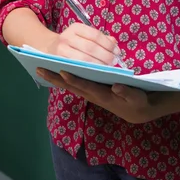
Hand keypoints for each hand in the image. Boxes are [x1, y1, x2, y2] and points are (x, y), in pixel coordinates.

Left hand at [36, 69, 157, 123]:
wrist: (140, 110)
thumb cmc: (139, 102)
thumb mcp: (138, 98)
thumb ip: (127, 92)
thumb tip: (116, 85)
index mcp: (103, 95)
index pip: (85, 86)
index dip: (74, 78)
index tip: (62, 70)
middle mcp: (93, 94)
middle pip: (71, 86)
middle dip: (55, 78)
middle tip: (39, 69)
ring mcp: (91, 93)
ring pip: (71, 85)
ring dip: (56, 78)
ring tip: (42, 68)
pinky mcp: (93, 90)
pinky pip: (75, 84)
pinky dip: (65, 78)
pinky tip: (57, 70)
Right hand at [45, 22, 120, 65]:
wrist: (47, 48)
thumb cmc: (71, 43)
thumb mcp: (83, 36)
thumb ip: (99, 38)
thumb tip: (114, 42)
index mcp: (76, 28)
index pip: (95, 35)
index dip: (108, 44)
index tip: (117, 51)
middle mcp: (67, 37)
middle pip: (91, 47)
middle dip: (105, 56)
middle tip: (114, 62)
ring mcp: (61, 50)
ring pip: (84, 59)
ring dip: (98, 65)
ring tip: (107, 68)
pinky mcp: (58, 62)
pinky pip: (76, 67)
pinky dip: (88, 71)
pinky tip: (95, 73)